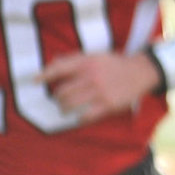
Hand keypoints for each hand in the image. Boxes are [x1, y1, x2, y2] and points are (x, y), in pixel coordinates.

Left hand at [38, 52, 158, 124]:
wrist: (140, 72)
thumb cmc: (114, 64)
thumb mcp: (95, 55)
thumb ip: (74, 59)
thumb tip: (53, 61)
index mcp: (86, 62)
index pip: (59, 68)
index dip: (44, 75)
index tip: (34, 80)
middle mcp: (91, 76)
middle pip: (62, 91)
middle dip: (57, 97)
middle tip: (59, 99)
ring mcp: (99, 91)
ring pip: (71, 104)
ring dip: (64, 109)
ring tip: (64, 110)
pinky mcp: (108, 104)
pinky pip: (86, 116)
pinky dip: (79, 118)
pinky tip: (79, 117)